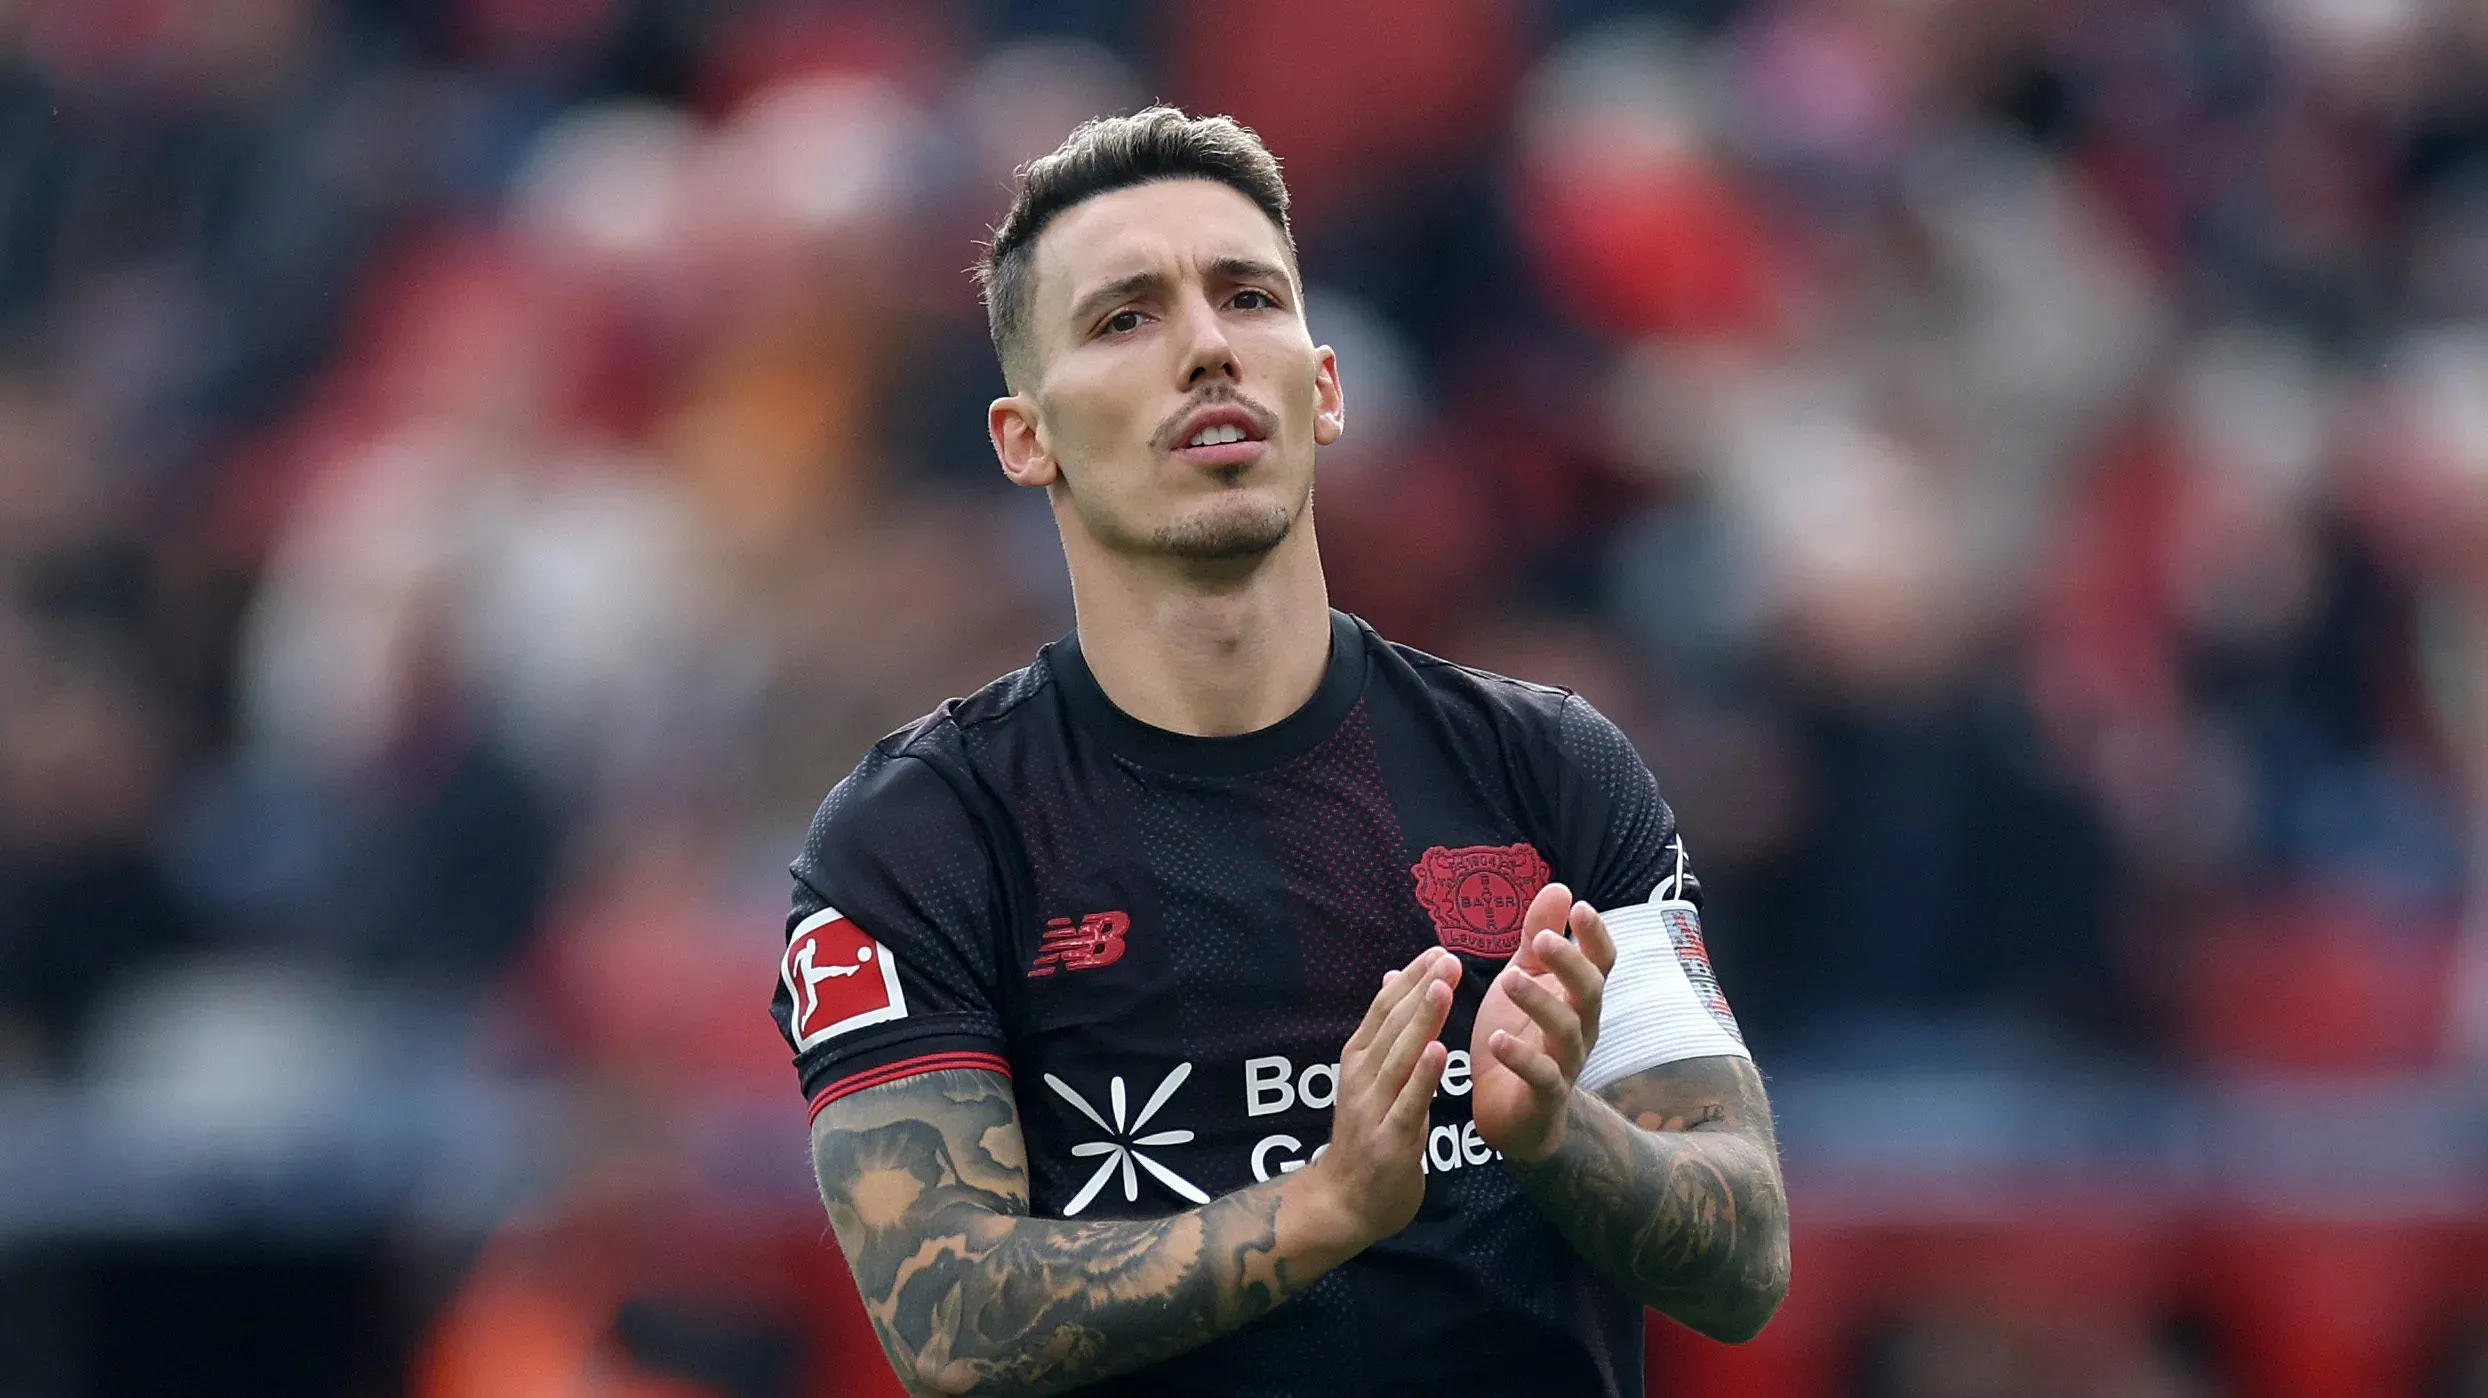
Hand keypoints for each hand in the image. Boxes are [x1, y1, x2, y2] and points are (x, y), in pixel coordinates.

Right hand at [1295, 945, 1459, 1250]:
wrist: (1344, 1203)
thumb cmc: (1366, 1136)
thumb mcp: (1371, 1079)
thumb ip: (1384, 1032)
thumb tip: (1393, 977)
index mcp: (1358, 1060)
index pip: (1384, 1009)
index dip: (1410, 979)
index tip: (1437, 950)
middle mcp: (1361, 1077)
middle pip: (1392, 1026)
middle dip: (1420, 989)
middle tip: (1447, 957)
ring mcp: (1372, 1108)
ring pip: (1399, 1056)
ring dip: (1421, 1019)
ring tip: (1443, 986)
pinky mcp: (1389, 1140)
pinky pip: (1408, 1102)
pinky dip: (1422, 1075)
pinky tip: (1438, 1049)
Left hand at [1468, 882, 1614, 1163]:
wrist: (1511, 1114)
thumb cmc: (1520, 1037)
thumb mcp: (1525, 980)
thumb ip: (1537, 937)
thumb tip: (1559, 886)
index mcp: (1576, 997)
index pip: (1600, 962)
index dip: (1595, 936)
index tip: (1579, 906)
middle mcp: (1580, 1028)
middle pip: (1590, 992)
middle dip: (1569, 964)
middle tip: (1541, 940)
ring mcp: (1566, 1063)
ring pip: (1566, 1031)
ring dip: (1538, 1003)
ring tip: (1509, 981)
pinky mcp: (1545, 1096)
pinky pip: (1541, 1076)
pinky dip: (1520, 1057)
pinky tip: (1496, 1039)